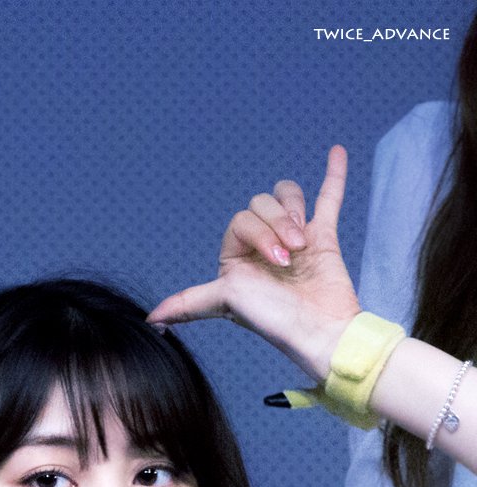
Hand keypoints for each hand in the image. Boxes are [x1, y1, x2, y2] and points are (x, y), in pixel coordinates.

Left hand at [147, 147, 360, 379]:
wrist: (321, 332)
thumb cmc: (273, 319)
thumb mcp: (225, 302)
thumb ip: (191, 303)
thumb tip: (152, 321)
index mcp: (237, 260)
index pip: (240, 221)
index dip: (258, 232)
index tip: (277, 261)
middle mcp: (262, 249)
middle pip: (262, 205)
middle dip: (278, 224)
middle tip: (292, 256)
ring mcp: (295, 241)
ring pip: (288, 197)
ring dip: (295, 211)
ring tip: (305, 242)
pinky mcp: (324, 237)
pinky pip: (328, 198)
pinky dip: (333, 175)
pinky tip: (336, 152)